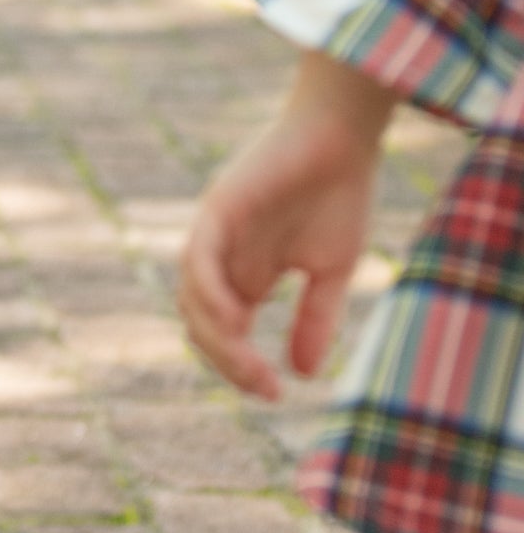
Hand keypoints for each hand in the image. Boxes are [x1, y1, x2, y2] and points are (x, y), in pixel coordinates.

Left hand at [177, 51, 395, 398]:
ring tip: (249, 365)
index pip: (224, 332)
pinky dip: (208, 291)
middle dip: (225, 361)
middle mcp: (223, 257)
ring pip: (192, 296)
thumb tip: (303, 375)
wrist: (341, 138)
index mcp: (247, 274)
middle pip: (200, 322)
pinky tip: (235, 320)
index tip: (274, 394)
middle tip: (262, 387)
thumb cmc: (338, 195)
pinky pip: (198, 257)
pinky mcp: (217, 209)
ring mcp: (215, 233)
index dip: (240, 367)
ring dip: (216, 336)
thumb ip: (314, 320)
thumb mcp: (331, 272)